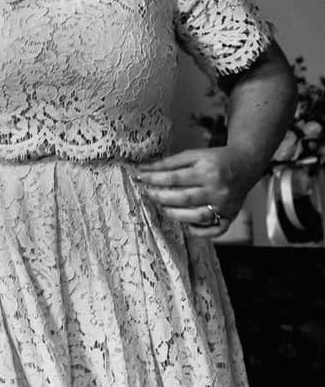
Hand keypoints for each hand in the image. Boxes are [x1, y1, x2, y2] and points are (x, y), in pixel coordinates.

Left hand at [136, 147, 250, 237]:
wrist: (247, 164)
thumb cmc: (216, 159)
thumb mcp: (194, 154)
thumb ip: (168, 163)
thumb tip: (142, 169)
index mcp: (208, 171)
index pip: (174, 178)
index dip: (153, 179)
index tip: (139, 178)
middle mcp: (218, 190)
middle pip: (183, 199)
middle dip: (160, 197)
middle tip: (147, 194)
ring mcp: (225, 205)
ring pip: (197, 217)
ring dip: (175, 215)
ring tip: (163, 208)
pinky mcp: (231, 216)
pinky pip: (215, 231)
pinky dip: (199, 231)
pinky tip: (187, 224)